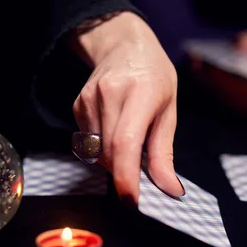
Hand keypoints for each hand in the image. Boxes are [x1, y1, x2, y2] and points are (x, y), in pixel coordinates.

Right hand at [70, 12, 183, 203]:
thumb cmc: (155, 78)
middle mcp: (110, 94)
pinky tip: (115, 129)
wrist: (124, 46)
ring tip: (130, 140)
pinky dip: (102, 147)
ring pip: (96, 151)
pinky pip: (88, 142)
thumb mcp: (169, 111)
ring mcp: (89, 99)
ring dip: (113, 160)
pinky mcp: (77, 105)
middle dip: (124, 173)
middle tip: (139, 173)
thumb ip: (164, 153)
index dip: (126, 177)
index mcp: (141, 93)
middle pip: (109, 153)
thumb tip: (169, 190)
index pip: (125, 143)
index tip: (132, 200)